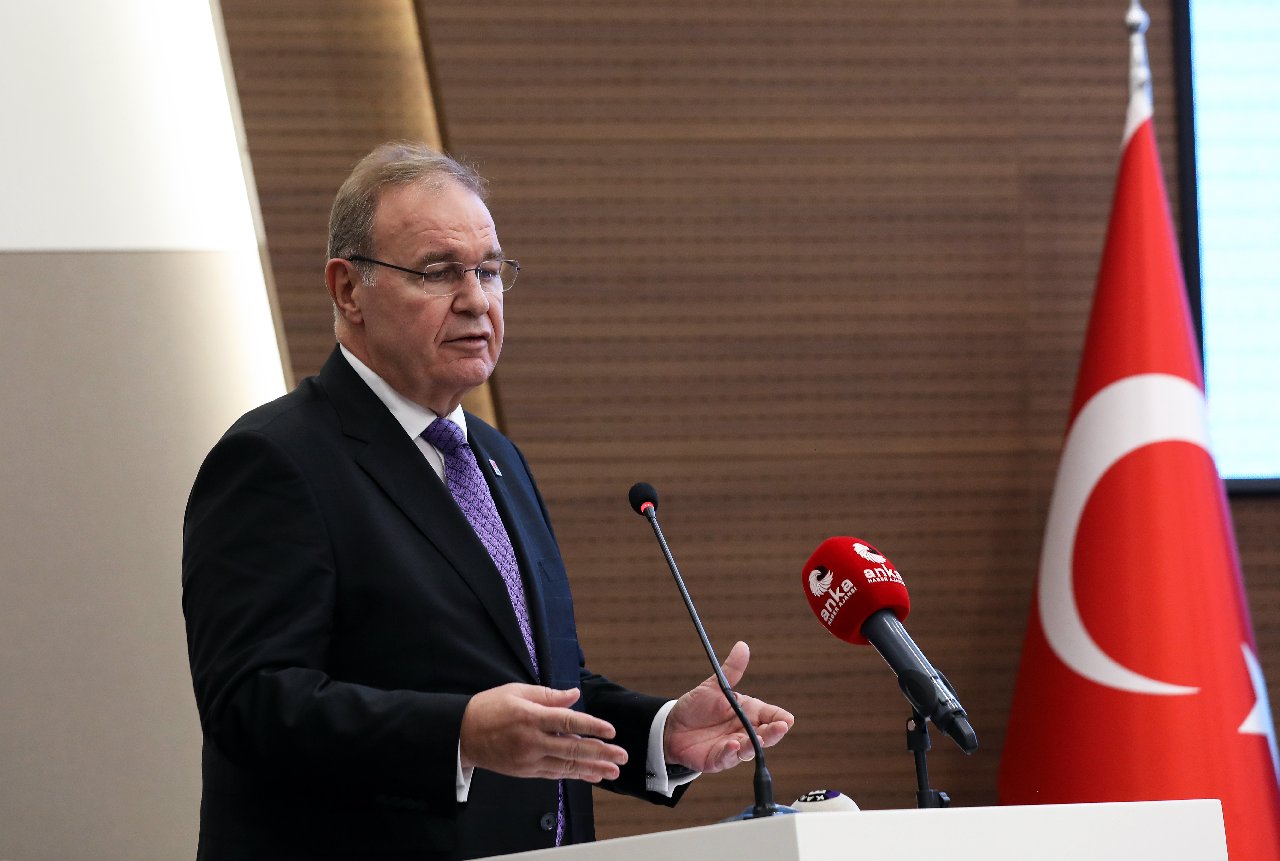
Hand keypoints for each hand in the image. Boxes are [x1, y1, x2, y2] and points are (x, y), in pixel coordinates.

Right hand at [459, 684, 627, 781]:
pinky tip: (590, 775)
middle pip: (572, 748)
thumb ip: (549, 695)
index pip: (568, 722)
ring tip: (613, 771)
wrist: (462, 735)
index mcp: (531, 717)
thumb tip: (574, 695)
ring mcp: (529, 759)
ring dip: (593, 769)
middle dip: (601, 753)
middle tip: (622, 755)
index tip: (611, 731)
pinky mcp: (526, 770)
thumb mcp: (517, 691)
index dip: (592, 726)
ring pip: (567, 765)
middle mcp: (532, 741)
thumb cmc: (489, 708)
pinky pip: (555, 773)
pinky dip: (575, 774)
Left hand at [663, 641, 794, 773]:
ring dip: (754, 744)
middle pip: (766, 735)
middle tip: (780, 728)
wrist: (673, 725)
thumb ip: (732, 670)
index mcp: (749, 712)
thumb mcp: (715, 686)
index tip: (787, 719)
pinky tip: (732, 745)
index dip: (781, 719)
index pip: (771, 716)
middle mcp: (745, 731)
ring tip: (758, 738)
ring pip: (750, 749)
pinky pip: (727, 759)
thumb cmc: (698, 706)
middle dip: (774, 733)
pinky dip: (731, 753)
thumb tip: (742, 646)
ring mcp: (734, 747)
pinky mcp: (719, 759)